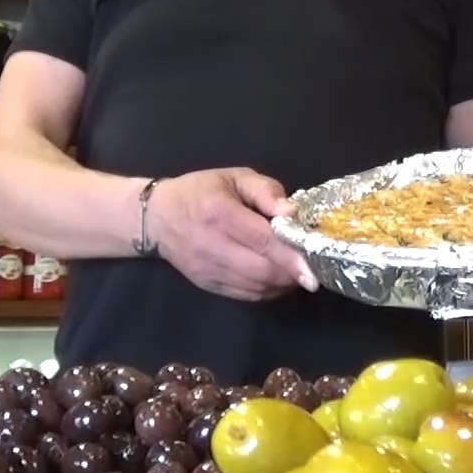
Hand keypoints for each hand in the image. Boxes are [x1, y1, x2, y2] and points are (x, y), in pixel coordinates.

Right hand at [147, 168, 317, 300]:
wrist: (157, 218)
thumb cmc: (200, 191)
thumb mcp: (234, 177)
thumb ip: (266, 191)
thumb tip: (291, 212)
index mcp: (220, 214)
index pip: (262, 242)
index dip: (291, 257)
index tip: (314, 269)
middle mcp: (213, 247)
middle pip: (263, 270)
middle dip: (293, 272)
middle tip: (313, 264)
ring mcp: (210, 271)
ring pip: (258, 287)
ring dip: (284, 283)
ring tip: (297, 269)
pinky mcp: (209, 286)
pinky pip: (248, 295)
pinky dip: (269, 289)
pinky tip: (277, 276)